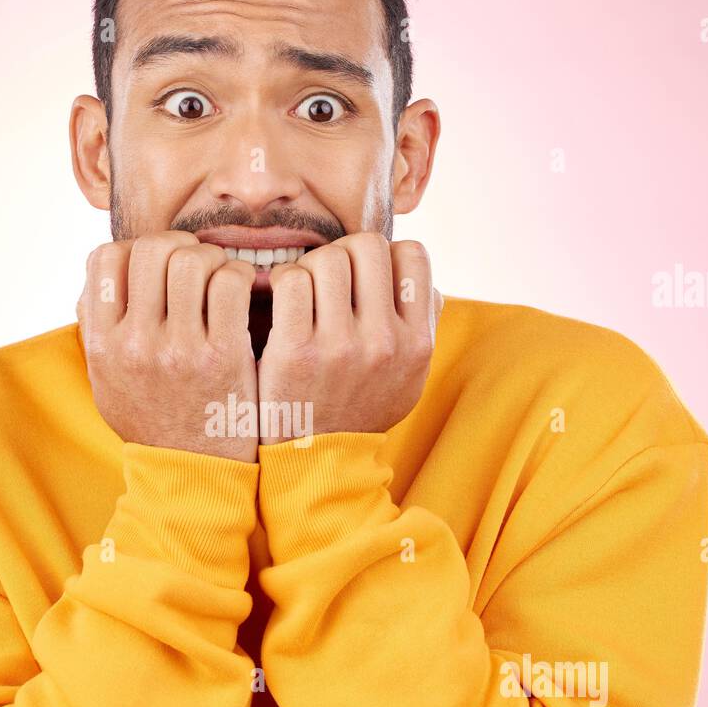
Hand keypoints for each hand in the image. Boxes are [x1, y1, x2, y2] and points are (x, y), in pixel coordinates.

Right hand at [77, 233, 258, 460]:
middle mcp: (135, 344)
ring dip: (213, 259)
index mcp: (103, 345)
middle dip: (178, 245)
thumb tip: (95, 283)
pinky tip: (243, 292)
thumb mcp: (106, 382)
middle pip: (151, 249)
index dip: (134, 249)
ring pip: (192, 259)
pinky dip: (241, 275)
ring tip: (221, 278)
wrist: (193, 474)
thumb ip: (98, 333)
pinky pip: (231, 283)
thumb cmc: (152, 421)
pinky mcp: (223, 356)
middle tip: (196, 262)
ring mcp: (179, 350)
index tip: (157, 266)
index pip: (105, 259)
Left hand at [257, 232, 441, 444]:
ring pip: (327, 258)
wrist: (318, 460)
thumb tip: (427, 283)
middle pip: (367, 246)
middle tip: (329, 277)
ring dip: (311, 266)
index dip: (387, 254)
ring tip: (304, 290)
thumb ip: (423, 328)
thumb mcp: (410, 376)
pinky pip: (290, 280)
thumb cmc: (362, 407)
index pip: (413, 255)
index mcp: (417, 343)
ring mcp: (339, 346)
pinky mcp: (294, 351)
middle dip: (345, 253)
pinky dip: (282, 280)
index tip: (366, 275)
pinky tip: (280, 299)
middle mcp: (384, 342)